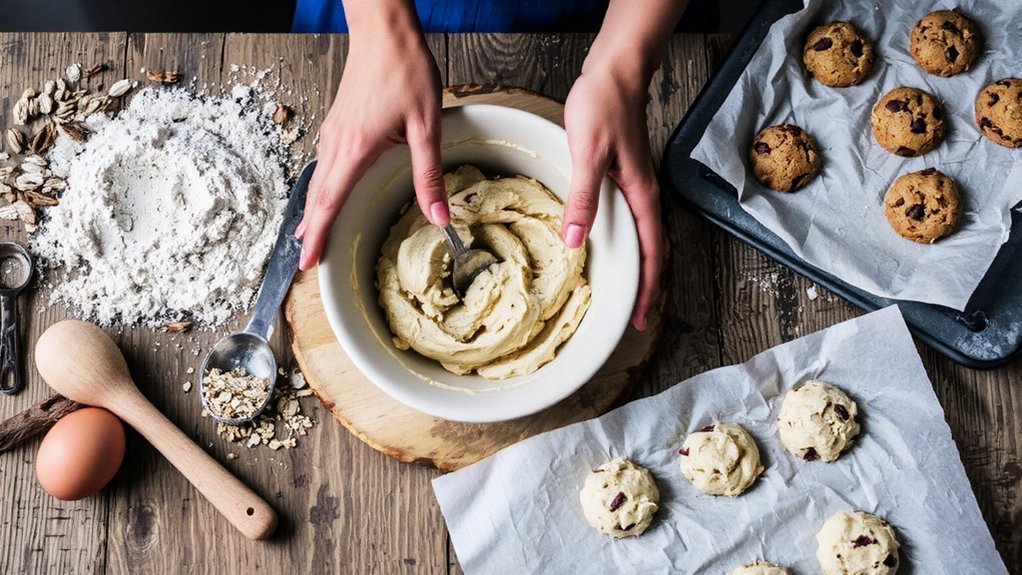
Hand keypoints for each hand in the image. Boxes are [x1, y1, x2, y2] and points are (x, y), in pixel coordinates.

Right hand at [296, 30, 446, 269]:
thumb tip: (439, 216)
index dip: (318, 236)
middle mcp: (337, 143)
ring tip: (308, 233)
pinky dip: (320, 187)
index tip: (306, 262)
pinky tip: (325, 192)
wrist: (384, 31)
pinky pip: (324, 164)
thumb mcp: (426, 127)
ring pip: (318, 180)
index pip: (329, 203)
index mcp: (355, 149)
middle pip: (317, 196)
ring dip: (313, 210)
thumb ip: (429, 175)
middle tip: (304, 260)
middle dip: (310, 230)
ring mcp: (334, 131)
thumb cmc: (404, 70)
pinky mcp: (339, 122)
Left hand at [562, 67, 662, 331]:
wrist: (615, 72)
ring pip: (645, 237)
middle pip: (655, 252)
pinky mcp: (625, 177)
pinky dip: (629, 243)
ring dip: (640, 268)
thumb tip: (577, 241)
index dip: (648, 289)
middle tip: (636, 316)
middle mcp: (645, 194)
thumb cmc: (604, 106)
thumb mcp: (588, 153)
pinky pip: (633, 220)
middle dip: (648, 287)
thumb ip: (584, 198)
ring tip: (627, 293)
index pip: (652, 253)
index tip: (641, 318)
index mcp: (641, 195)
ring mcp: (637, 186)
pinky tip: (611, 246)